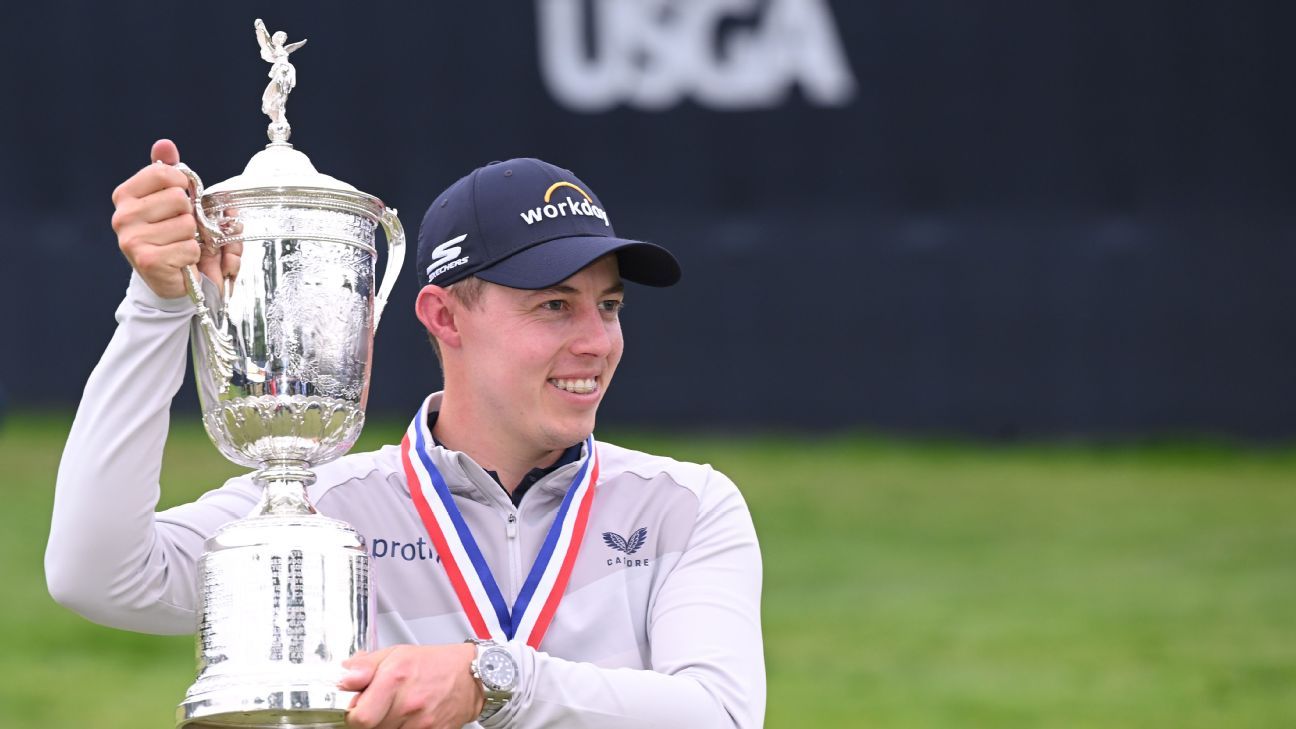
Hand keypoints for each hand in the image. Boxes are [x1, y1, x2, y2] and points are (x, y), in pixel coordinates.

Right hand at [111, 139, 241, 298]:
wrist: (168, 280)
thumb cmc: (171, 236)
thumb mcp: (170, 200)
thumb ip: (167, 171)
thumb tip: (164, 145)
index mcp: (126, 195)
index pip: (166, 173)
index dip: (183, 186)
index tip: (180, 198)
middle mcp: (123, 216)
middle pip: (179, 199)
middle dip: (189, 215)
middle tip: (180, 228)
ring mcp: (132, 239)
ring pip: (186, 225)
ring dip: (192, 237)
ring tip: (179, 244)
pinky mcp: (148, 260)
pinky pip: (189, 247)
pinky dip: (192, 255)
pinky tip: (180, 260)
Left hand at [340, 643, 483, 728]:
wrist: (471, 676)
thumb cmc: (435, 664)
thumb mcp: (397, 653)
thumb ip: (365, 665)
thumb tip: (343, 676)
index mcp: (395, 678)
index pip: (359, 717)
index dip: (354, 713)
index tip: (357, 707)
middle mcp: (408, 703)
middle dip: (371, 719)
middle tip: (379, 706)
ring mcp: (422, 723)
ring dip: (388, 725)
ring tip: (398, 709)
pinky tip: (410, 718)